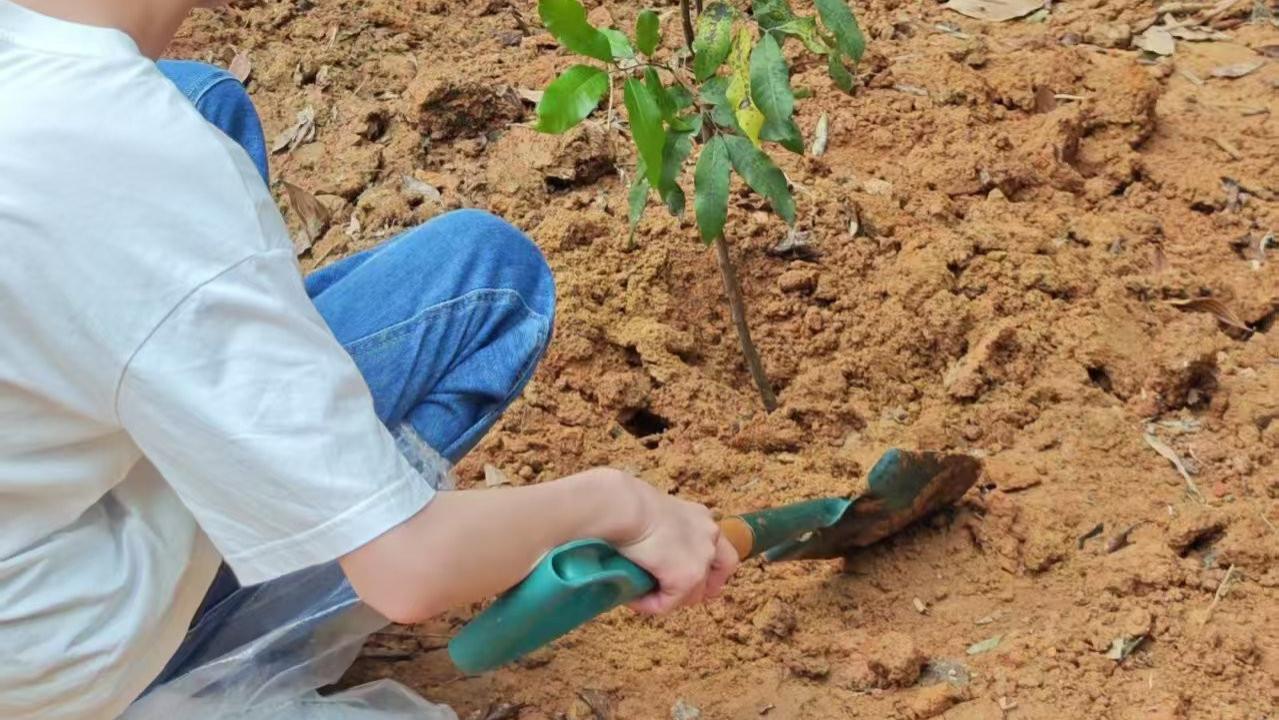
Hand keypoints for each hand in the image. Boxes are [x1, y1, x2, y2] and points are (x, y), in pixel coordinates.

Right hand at [593, 469, 739, 614]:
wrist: (628, 508)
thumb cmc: (630, 504)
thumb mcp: (655, 513)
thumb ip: (665, 532)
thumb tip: (652, 553)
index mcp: (702, 517)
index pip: (720, 548)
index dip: (710, 567)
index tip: (693, 578)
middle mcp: (710, 536)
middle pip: (719, 573)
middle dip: (699, 587)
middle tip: (672, 593)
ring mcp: (701, 559)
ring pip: (692, 595)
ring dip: (669, 598)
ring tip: (643, 593)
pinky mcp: (687, 578)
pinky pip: (667, 604)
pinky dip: (649, 605)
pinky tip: (632, 597)